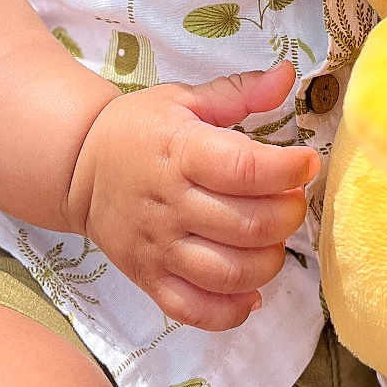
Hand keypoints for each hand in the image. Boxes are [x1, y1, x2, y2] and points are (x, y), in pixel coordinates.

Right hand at [65, 61, 318, 330]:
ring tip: (273, 240)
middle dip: (288, 216)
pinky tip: (250, 292)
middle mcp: (171, 204)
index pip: (243, 169)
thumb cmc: (139, 130)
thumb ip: (239, 92)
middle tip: (293, 201)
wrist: (79, 168)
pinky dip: (230, 311)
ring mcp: (160, 247)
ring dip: (268, 262)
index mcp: (180, 152)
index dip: (287, 170)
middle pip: (246, 225)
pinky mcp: (150, 278)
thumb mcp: (184, 100)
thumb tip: (287, 75)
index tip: (307, 163)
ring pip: (229, 272)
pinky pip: (195, 309)